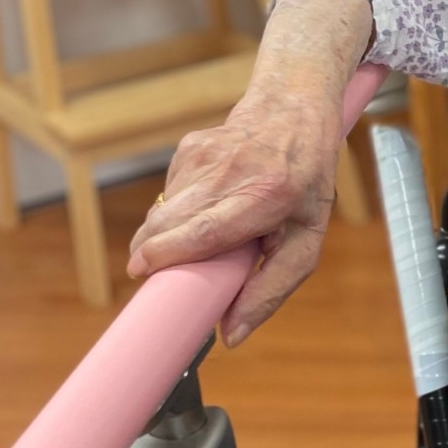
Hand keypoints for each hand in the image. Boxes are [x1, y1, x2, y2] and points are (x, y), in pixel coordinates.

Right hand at [126, 0, 373, 343]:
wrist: (294, 112)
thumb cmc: (305, 186)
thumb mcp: (306, 242)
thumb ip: (272, 290)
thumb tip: (232, 335)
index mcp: (268, 195)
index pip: (206, 229)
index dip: (168, 253)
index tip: (140, 272)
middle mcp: (233, 170)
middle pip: (170, 220)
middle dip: (149, 251)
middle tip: (147, 274)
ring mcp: (205, 153)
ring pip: (163, 208)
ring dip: (163, 234)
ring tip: (183, 244)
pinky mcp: (189, 146)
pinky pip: (169, 192)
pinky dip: (175, 209)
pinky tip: (198, 207)